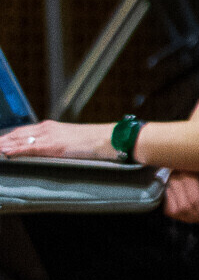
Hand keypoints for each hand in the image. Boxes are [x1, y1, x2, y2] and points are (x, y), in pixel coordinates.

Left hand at [0, 120, 121, 162]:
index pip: (23, 131)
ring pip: (18, 140)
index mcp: (50, 126)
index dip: (8, 137)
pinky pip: (28, 148)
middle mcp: (46, 129)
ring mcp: (48, 136)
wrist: (107, 139)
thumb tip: (51, 150)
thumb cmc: (94, 141)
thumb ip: (58, 142)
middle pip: (16, 134)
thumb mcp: (71, 139)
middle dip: (2, 141)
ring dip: (3, 145)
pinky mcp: (52, 146)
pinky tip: (5, 153)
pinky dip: (14, 151)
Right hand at [164, 171, 198, 225]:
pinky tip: (191, 214)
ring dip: (189, 218)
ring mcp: (164, 185)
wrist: (188, 158)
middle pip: (185, 207)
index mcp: (187, 172)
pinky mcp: (160, 191)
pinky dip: (179, 216)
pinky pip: (167, 209)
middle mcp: (172, 179)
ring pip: (174, 211)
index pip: (195, 200)